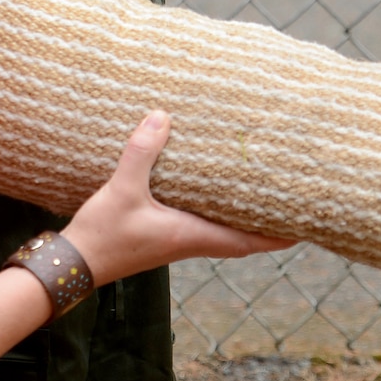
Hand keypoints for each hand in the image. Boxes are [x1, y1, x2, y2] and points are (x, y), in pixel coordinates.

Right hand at [60, 110, 290, 285]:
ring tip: (260, 199)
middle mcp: (190, 242)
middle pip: (242, 240)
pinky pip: (202, 229)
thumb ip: (142, 152)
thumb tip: (162, 116)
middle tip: (291, 208)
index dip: (278, 236)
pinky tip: (210, 197)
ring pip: (223, 235)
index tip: (305, 227)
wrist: (76, 263)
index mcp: (191, 235)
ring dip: (244, 222)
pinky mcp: (162, 239)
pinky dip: (217, 216)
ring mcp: (176, 243)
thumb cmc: (103, 233)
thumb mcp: (122, 189)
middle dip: (268, 228)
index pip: (246, 241)